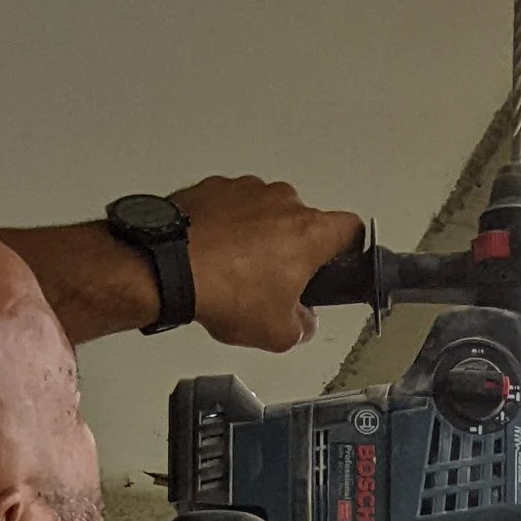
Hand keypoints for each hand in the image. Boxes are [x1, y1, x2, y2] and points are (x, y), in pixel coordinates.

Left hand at [171, 175, 363, 351]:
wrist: (170, 266)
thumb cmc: (225, 291)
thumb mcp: (278, 333)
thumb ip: (302, 327)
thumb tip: (301, 322)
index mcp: (309, 233)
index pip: (351, 230)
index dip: (351, 248)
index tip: (342, 261)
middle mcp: (282, 201)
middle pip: (303, 224)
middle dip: (294, 250)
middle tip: (276, 283)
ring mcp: (247, 189)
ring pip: (266, 213)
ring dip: (258, 236)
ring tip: (236, 272)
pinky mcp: (214, 187)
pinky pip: (232, 207)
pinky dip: (228, 227)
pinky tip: (214, 256)